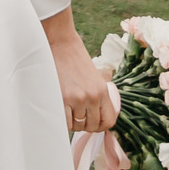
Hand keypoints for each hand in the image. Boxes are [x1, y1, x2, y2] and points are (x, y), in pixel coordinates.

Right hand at [42, 10, 118, 137]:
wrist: (59, 43)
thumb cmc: (75, 58)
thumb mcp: (94, 76)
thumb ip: (97, 95)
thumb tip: (96, 116)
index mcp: (102, 90)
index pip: (109, 121)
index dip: (100, 126)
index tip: (92, 122)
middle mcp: (92, 96)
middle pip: (92, 126)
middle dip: (84, 125)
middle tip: (76, 115)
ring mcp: (77, 99)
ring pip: (77, 126)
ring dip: (72, 122)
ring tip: (67, 109)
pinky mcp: (62, 98)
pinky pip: (64, 123)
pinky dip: (62, 120)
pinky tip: (60, 110)